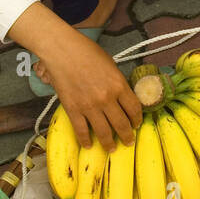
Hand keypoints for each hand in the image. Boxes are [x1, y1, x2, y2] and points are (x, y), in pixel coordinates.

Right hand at [39, 28, 141, 150]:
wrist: (62, 50)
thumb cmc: (86, 51)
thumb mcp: (110, 64)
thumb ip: (117, 81)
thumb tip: (121, 95)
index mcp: (119, 85)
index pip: (134, 109)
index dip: (137, 119)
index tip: (137, 124)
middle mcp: (107, 98)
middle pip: (122, 124)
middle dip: (127, 136)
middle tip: (128, 142)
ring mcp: (90, 106)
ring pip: (104, 132)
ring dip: (109, 143)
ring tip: (111, 148)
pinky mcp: (73, 109)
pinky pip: (82, 130)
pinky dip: (86, 140)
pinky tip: (89, 145)